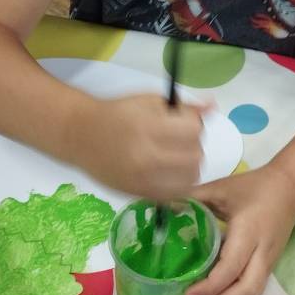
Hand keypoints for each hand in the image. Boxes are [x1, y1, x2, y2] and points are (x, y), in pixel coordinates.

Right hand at [72, 94, 205, 199]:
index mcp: (149, 127)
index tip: (180, 122)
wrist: (82, 136)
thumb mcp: (150, 100)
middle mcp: (148, 155)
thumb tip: (213, 106)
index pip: (194, 130)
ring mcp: (144, 179)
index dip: (192, 124)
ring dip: (189, 166)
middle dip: (192, 145)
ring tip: (173, 156)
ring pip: (191, 177)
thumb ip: (184, 106)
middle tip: (177, 140)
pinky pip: (175, 194)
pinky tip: (168, 172)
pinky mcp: (140, 194)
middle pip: (196, 155)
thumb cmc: (117, 113)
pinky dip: (178, 183)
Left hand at [186, 165, 294, 294]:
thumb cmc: (252, 188)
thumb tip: (160, 208)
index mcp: (249, 232)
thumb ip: (193, 197)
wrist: (289, 190)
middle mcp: (261, 253)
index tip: (188, 293)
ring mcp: (267, 264)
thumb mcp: (221, 188)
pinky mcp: (267, 269)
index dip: (211, 286)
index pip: (232, 267)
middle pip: (246, 291)